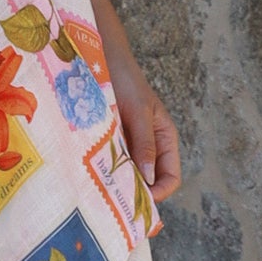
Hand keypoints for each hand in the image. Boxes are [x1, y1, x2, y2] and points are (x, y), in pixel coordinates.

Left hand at [108, 57, 182, 204]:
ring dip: (117, 181)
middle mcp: (149, 146)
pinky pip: (110, 161)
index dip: (159, 192)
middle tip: (114, 203)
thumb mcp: (139, 111)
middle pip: (148, 180)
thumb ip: (145, 144)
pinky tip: (91, 173)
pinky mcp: (110, 139)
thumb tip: (149, 178)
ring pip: (127, 173)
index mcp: (165, 139)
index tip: (138, 200)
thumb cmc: (125, 80)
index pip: (170, 177)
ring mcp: (128, 144)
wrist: (102, 58)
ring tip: (100, 191)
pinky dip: (104, 169)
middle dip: (135, 193)